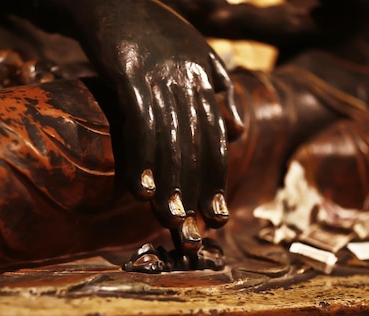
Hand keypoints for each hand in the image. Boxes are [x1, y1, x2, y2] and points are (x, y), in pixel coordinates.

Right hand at [67, 0, 242, 252]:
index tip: (219, 215)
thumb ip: (221, 89)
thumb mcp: (196, 53)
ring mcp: (159, 76)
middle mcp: (187, 80)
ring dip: (170, 183)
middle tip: (196, 231)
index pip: (217, 137)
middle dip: (196, 190)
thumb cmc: (152, 30)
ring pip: (170, 139)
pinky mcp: (129, 73)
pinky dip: (141, 157)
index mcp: (205, 78)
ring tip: (169, 219)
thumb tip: (239, 130)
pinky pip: (139, 122)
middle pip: (197, 144)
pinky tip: (139, 188)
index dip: (217, 178)